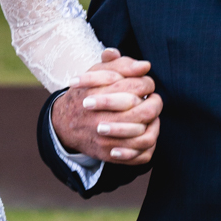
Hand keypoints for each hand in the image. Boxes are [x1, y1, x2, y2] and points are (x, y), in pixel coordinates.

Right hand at [51, 48, 161, 165]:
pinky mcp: (109, 154)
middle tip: (153, 99)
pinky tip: (144, 133)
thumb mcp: (97, 73)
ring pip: (145, 136)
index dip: (147, 83)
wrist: (64, 123)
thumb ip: (120, 64)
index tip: (145, 84)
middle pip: (145, 112)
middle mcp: (103, 119)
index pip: (138, 87)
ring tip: (151, 117)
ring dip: (154, 125)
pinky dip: (147, 146)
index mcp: (101, 95)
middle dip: (155, 103)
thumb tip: (145, 66)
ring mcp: (106, 140)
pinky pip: (139, 156)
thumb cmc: (86, 93)